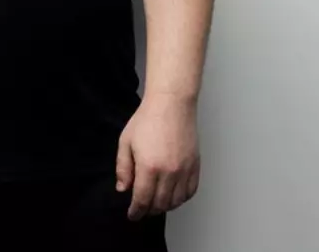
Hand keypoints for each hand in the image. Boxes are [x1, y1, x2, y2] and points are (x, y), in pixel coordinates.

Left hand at [115, 95, 200, 219]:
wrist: (170, 104)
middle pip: (160, 203)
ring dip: (165, 207)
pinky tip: (173, 196)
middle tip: (142, 210)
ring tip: (156, 204)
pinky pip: (191, 191)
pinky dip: (182, 198)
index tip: (132, 215)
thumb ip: (123, 168)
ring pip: (176, 201)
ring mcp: (184, 169)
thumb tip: (123, 189)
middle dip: (149, 210)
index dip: (136, 211)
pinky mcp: (195, 165)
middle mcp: (169, 172)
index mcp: (149, 167)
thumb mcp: (126, 142)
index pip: (142, 199)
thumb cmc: (147, 119)